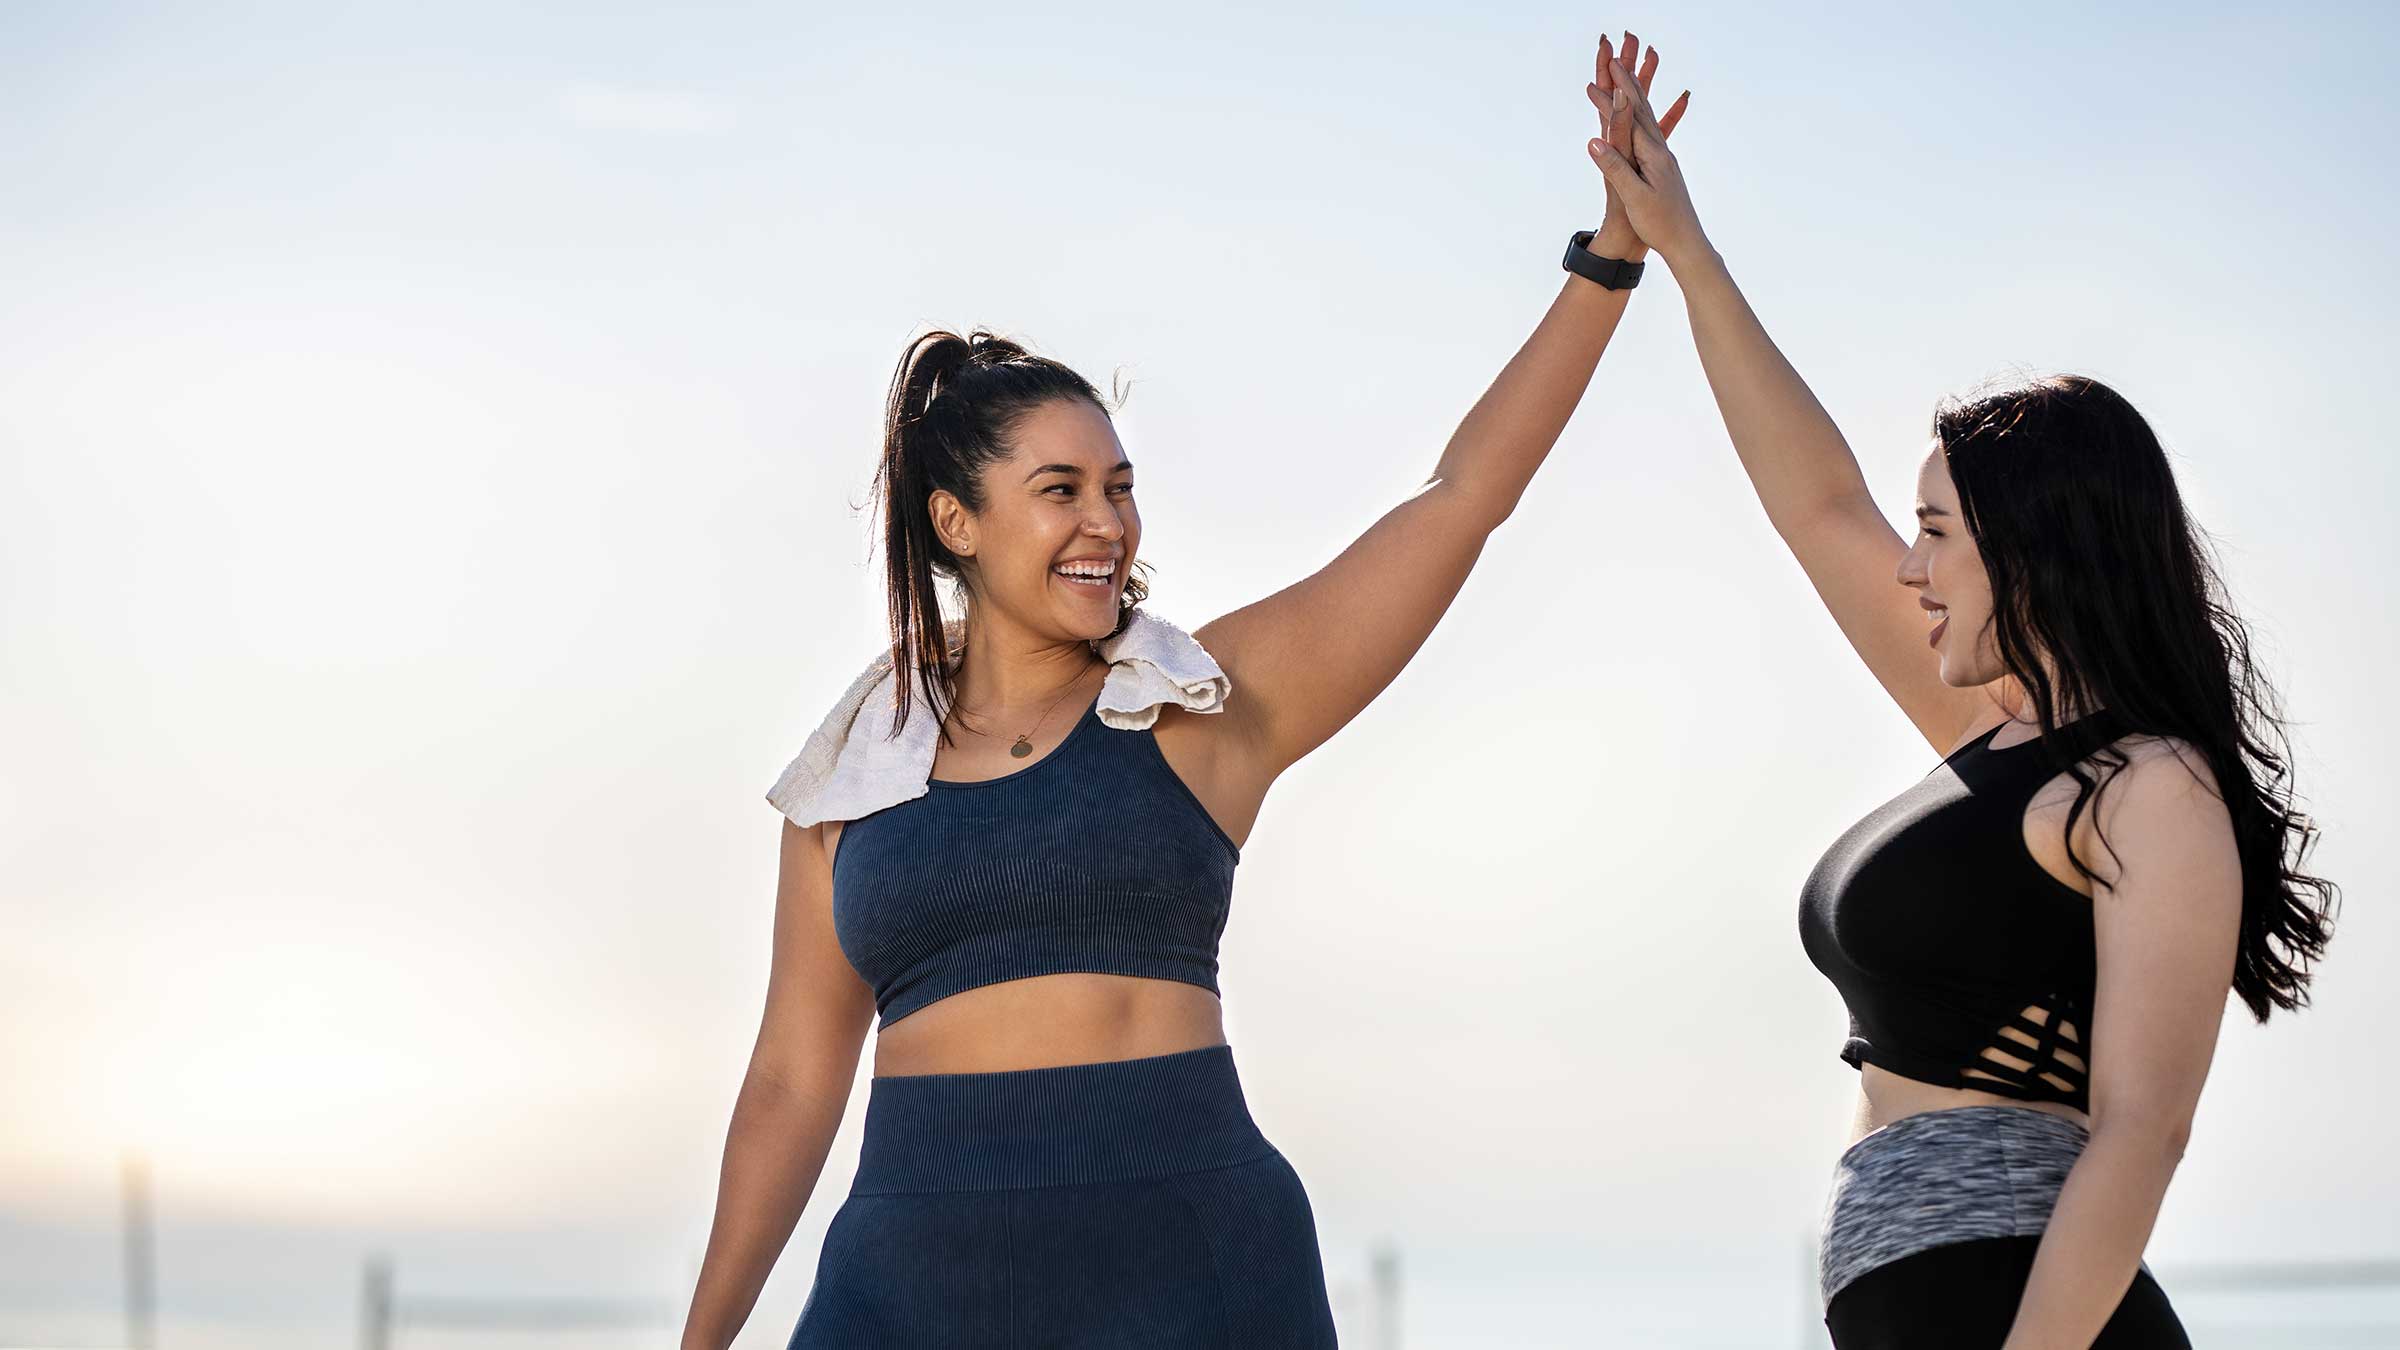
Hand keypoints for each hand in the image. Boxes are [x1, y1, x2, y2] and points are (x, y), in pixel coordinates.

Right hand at [1583, 31, 1700, 264]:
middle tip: (1614, 59)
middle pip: (1642, 109)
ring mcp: (1663, 159)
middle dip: (1627, 83)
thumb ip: (1616, 167)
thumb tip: (1595, 140)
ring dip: (1635, 96)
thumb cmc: (1661, 224)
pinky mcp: (1663, 168)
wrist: (1687, 243)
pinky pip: (1651, 134)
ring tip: (1626, 80)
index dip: (1612, 95)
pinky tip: (1641, 120)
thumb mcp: (1634, 197)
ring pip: (1648, 119)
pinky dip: (1641, 118)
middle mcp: (1661, 151)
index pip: (1629, 117)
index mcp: (1652, 155)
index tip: (1598, 75)